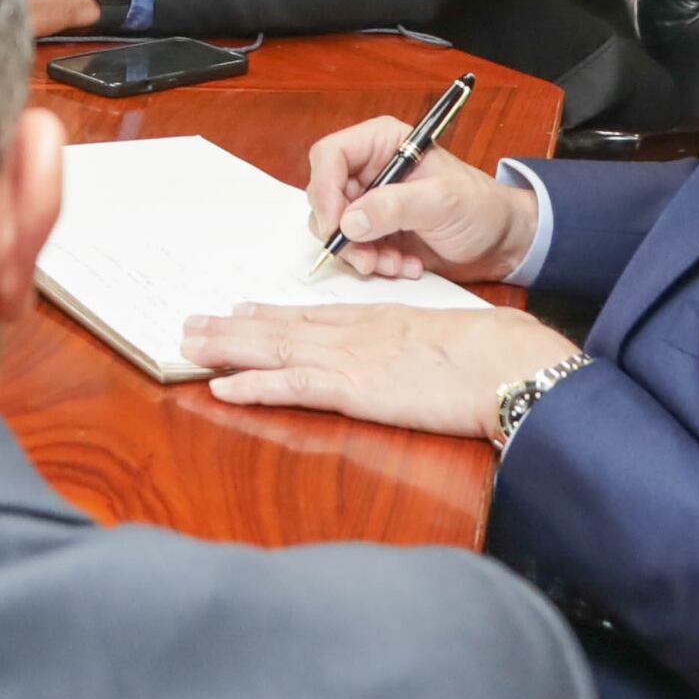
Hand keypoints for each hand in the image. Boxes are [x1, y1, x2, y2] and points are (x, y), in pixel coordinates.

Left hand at [182, 301, 581, 437]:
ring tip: (188, 344)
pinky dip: (252, 386)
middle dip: (232, 327)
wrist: (509, 362)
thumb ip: (416, 344)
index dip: (270, 313)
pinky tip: (221, 387)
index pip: (312, 315)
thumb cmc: (492, 353)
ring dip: (227, 348)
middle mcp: (353, 333)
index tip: (240, 308)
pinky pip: (291, 387)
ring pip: (273, 350)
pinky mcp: (353, 390)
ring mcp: (350, 359)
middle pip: (280, 327)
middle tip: (191, 323)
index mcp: (377, 320)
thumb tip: (411, 356)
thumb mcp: (443, 339)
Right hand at [302, 119, 535, 281]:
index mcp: (383, 143)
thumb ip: (396, 206)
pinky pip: (353, 249)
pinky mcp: (374, 231)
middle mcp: (370, 170)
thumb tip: (349, 221)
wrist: (501, 242)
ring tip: (395, 264)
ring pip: (335, 228)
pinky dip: (374, 263)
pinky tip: (405, 265)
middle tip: (367, 257)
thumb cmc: (481, 207)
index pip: (330, 156)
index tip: (335, 226)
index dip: (324, 190)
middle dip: (344, 232)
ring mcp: (370, 202)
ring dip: (361, 253)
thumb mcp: (443, 201)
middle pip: (325, 196)